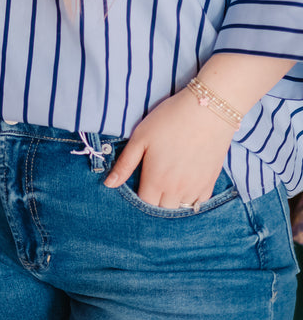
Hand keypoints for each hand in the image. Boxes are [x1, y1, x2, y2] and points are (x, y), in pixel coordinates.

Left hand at [102, 87, 235, 207]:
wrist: (208, 110)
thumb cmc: (170, 120)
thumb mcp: (140, 137)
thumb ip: (125, 164)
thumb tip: (108, 184)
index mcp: (156, 180)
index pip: (144, 203)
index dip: (139, 194)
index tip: (139, 181)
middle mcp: (176, 190)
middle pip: (162, 208)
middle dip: (156, 198)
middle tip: (154, 179)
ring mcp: (195, 188)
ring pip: (181, 208)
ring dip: (173, 200)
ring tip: (169, 181)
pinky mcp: (210, 182)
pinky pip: (198, 202)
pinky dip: (190, 198)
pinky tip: (186, 182)